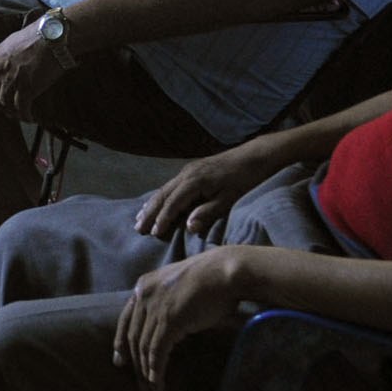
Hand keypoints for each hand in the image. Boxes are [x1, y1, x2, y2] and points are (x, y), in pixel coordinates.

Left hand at [0, 19, 65, 115]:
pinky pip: (21, 108)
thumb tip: (8, 64)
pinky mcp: (26, 88)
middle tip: (6, 112)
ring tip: (19, 115)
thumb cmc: (38, 35)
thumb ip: (6, 55)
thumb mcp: (13, 42)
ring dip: (12, 112)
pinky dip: (24, 115)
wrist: (52, 36)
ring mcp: (11, 80)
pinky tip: (29, 118)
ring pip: (6, 103)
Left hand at [113, 248, 248, 390]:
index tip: (120, 360)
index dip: (121, 341)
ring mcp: (155, 308)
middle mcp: (144, 296)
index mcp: (143, 286)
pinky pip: (158, 350)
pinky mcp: (169, 320)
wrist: (225, 271)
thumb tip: (167, 328)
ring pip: (144, 346)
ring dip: (146, 371)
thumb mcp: (178, 288)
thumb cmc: (210, 280)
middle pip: (133, 335)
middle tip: (139, 383)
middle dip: (134, 362)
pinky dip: (157, 369)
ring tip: (151, 389)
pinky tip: (158, 382)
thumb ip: (166, 303)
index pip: (125, 319)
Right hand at [133, 141, 283, 240]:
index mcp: (194, 181)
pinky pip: (170, 185)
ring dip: (151, 204)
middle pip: (163, 195)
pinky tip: (155, 202)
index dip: (162, 219)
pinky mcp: (191, 170)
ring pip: (164, 189)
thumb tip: (188, 227)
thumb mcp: (228, 199)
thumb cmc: (243, 180)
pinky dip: (160, 196)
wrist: (253, 156)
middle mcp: (186, 174)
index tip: (153, 234)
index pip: (173, 203)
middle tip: (138, 228)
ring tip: (140, 218)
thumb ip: (207, 213)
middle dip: (150, 212)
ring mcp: (187, 170)